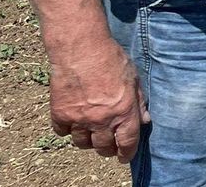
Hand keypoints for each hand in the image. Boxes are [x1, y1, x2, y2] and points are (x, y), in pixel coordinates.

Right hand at [47, 35, 148, 162]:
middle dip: (107, 149)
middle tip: (108, 146)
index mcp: (124, 111)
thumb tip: (144, 120)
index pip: (127, 143)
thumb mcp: (133, 78)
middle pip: (103, 148)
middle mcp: (102, 120)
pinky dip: (67, 129)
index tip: (124, 157)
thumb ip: (139, 101)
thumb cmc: (111, 59)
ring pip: (82, 143)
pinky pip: (62, 132)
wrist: (81, 49)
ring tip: (91, 134)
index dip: (126, 153)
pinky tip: (72, 122)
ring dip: (88, 141)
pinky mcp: (60, 113)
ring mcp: (80, 119)